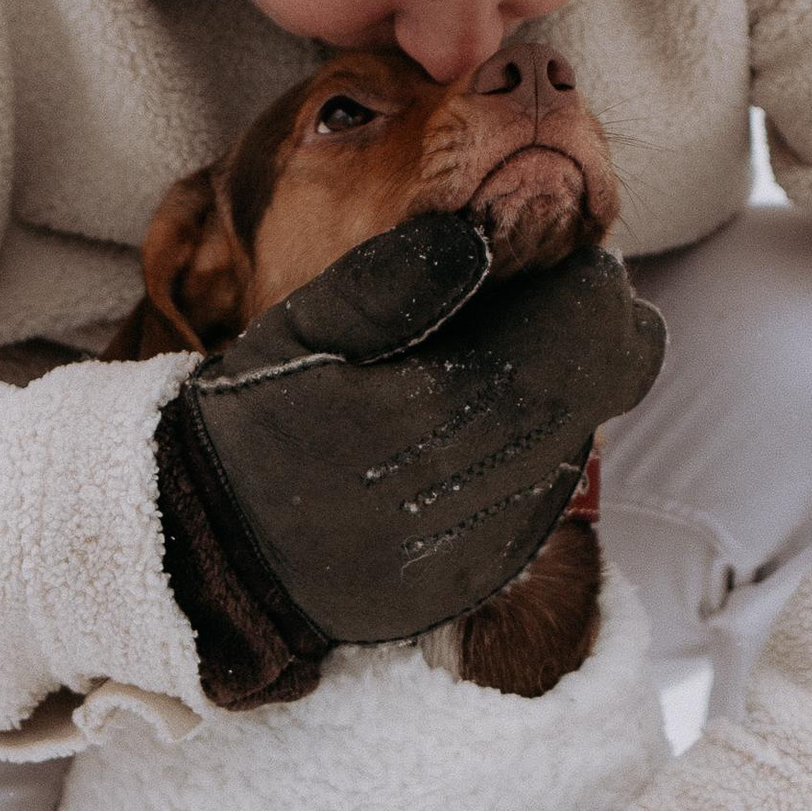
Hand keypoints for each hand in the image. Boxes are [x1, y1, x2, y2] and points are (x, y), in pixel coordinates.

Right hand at [156, 215, 664, 691]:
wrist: (212, 553)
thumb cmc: (255, 418)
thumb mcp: (301, 327)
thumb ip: (393, 276)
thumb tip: (481, 233)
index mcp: (440, 404)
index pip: (590, 332)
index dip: (588, 287)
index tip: (552, 265)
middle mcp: (482, 484)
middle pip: (599, 387)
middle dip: (581, 336)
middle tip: (528, 308)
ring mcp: (489, 541)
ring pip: (578, 442)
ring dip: (555, 398)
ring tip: (481, 375)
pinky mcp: (482, 577)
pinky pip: (542, 501)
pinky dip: (525, 458)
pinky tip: (463, 441)